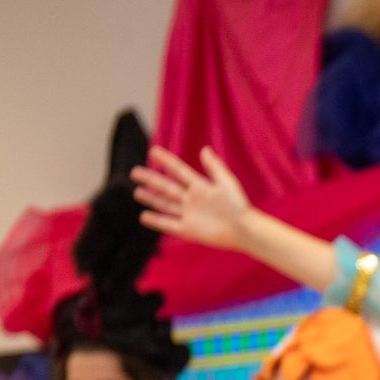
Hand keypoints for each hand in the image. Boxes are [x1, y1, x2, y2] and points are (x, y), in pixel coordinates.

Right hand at [133, 145, 254, 249]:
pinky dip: (156, 221)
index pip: (178, 170)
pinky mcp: (188, 230)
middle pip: (166, 187)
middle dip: (151, 179)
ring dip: (151, 198)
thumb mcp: (227, 183)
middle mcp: (191, 199)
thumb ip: (215, 167)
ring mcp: (189, 214)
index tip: (153, 150)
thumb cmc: (239, 205)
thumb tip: (204, 149)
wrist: (244, 229)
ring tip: (137, 192)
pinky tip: (144, 216)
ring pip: (165, 205)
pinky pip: (168, 224)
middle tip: (134, 172)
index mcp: (200, 186)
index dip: (166, 161)